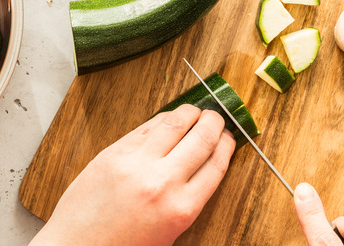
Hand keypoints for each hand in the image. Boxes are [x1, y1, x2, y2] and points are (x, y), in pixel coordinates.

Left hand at [30, 105, 235, 245]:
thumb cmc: (122, 245)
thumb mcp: (168, 230)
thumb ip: (187, 198)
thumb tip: (202, 164)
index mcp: (182, 208)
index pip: (216, 164)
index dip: (226, 145)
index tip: (229, 137)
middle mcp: (162, 182)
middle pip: (200, 138)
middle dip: (213, 122)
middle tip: (216, 117)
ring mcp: (136, 163)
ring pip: (173, 123)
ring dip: (189, 112)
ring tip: (195, 111)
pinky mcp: (114, 152)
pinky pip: (145, 127)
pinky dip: (160, 120)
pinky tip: (166, 119)